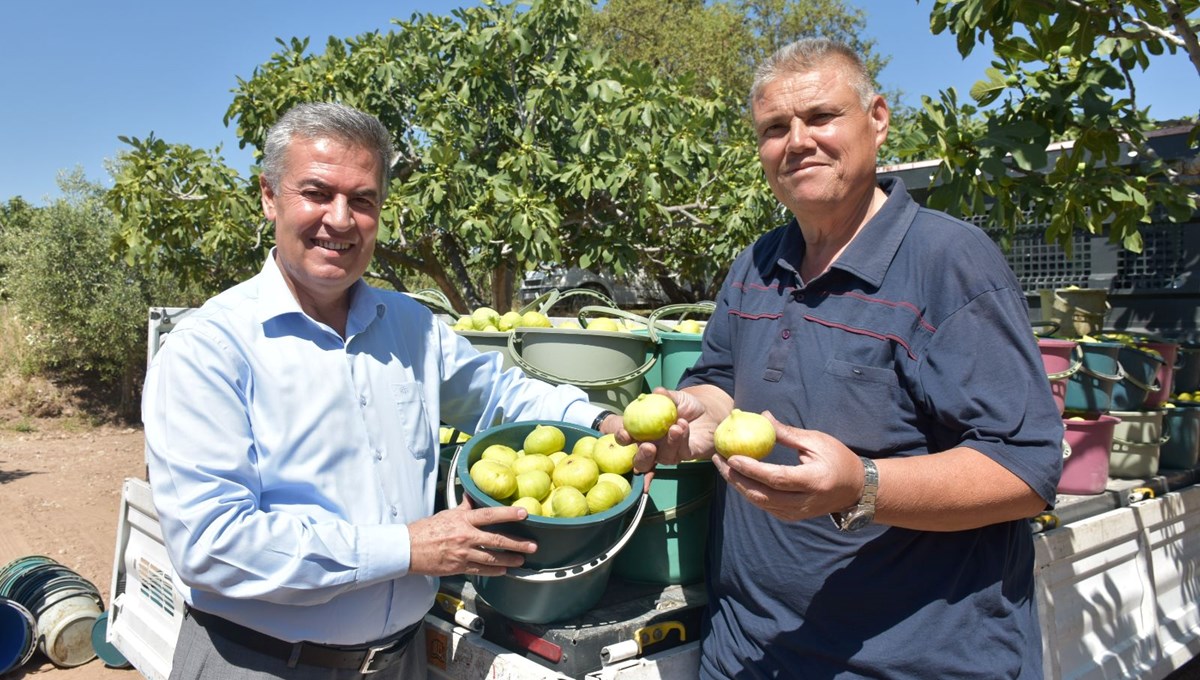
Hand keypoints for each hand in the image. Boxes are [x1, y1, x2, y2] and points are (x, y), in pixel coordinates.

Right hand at [407, 497, 536, 576]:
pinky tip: (504, 570)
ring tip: (522, 560)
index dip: (508, 514)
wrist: (408, 549)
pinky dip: (494, 571)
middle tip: (532, 546)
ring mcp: (463, 554)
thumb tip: (472, 494)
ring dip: (509, 560)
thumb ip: (464, 507)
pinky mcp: (459, 567)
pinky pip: (480, 570)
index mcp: (463, 520)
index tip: (524, 514)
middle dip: (517, 544)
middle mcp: (465, 537)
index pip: (490, 515)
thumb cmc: (426, 529)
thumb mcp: (447, 513)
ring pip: (492, 559)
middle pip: (497, 540)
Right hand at [614, 388, 710, 472]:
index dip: (623, 438)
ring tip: (675, 427)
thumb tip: (657, 391)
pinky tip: (683, 426)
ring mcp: (670, 453)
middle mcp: (654, 446)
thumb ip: (666, 396)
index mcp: (644, 433)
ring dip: (668, 443)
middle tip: (648, 446)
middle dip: (642, 456)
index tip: (624, 433)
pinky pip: (681, 451)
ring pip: (663, 458)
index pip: (629, 439)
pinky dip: (681, 439)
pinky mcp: (686, 455)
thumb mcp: (675, 398)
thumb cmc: (687, 406)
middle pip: (642, 461)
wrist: (709, 412)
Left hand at [710, 411, 865, 521]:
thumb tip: (762, 417)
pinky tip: (738, 476)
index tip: (732, 456)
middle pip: (762, 495)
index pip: (777, 478)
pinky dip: (749, 491)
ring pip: (760, 502)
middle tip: (718, 460)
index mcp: (813, 480)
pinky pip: (765, 505)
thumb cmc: (838, 458)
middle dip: (736, 478)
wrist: (856, 489)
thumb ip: (788, 433)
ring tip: (723, 466)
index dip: (752, 469)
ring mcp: (797, 513)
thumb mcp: (816, 441)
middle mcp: (804, 502)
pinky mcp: (792, 516)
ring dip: (739, 485)